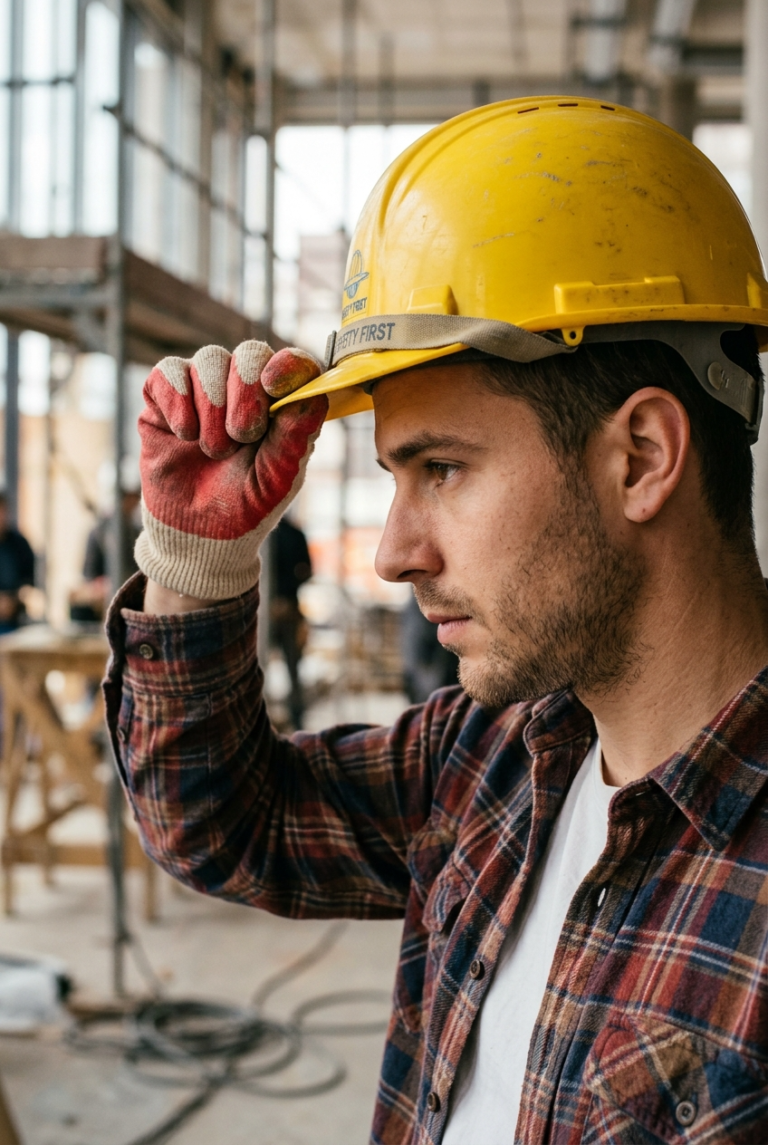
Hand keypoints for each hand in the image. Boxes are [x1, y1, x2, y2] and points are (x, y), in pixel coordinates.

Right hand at [135, 341, 326, 600]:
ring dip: (212, 407)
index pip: (292, 363)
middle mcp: (245, 390)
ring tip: (212, 450)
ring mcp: (204, 390)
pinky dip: (177, 401)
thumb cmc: (248, 506)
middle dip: (246, 393)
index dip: (287, 365)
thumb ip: (297, 435)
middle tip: (241, 437)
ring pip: (209, 359)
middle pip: (250, 353)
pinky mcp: (164, 399)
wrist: (199, 537)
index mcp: (282, 406)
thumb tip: (311, 391)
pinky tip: (184, 434)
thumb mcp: (280, 477)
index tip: (275, 384)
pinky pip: (168, 372)